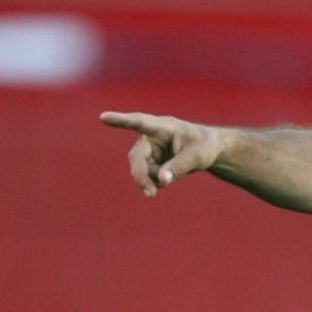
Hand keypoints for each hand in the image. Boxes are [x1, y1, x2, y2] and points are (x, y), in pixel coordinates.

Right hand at [101, 111, 226, 197]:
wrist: (207, 150)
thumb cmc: (204, 146)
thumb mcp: (197, 157)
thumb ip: (179, 167)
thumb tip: (161, 180)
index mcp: (163, 127)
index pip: (140, 122)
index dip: (121, 121)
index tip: (103, 117)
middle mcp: (151, 137)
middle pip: (137, 157)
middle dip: (141, 176)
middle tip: (150, 193)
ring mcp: (149, 150)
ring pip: (141, 170)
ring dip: (153, 181)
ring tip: (173, 179)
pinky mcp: (149, 162)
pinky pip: (147, 177)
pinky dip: (156, 183)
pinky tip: (168, 178)